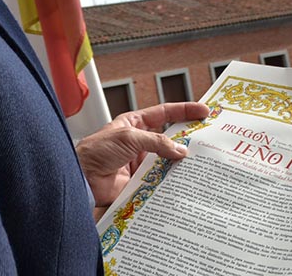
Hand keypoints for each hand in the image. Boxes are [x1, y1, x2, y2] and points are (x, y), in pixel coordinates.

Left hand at [76, 102, 209, 216]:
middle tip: (209, 139)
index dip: (184, 111)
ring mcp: (142, 162)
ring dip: (182, 162)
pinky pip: (162, 180)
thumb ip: (157, 142)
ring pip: (169, 160)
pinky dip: (173, 180)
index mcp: (135, 123)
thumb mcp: (129, 138)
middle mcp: (141, 142)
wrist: (83, 179)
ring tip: (203, 161)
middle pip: (170, 138)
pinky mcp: (142, 181)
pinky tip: (186, 181)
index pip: (164, 113)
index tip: (204, 111)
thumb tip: (181, 150)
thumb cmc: (97, 151)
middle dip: (188, 138)